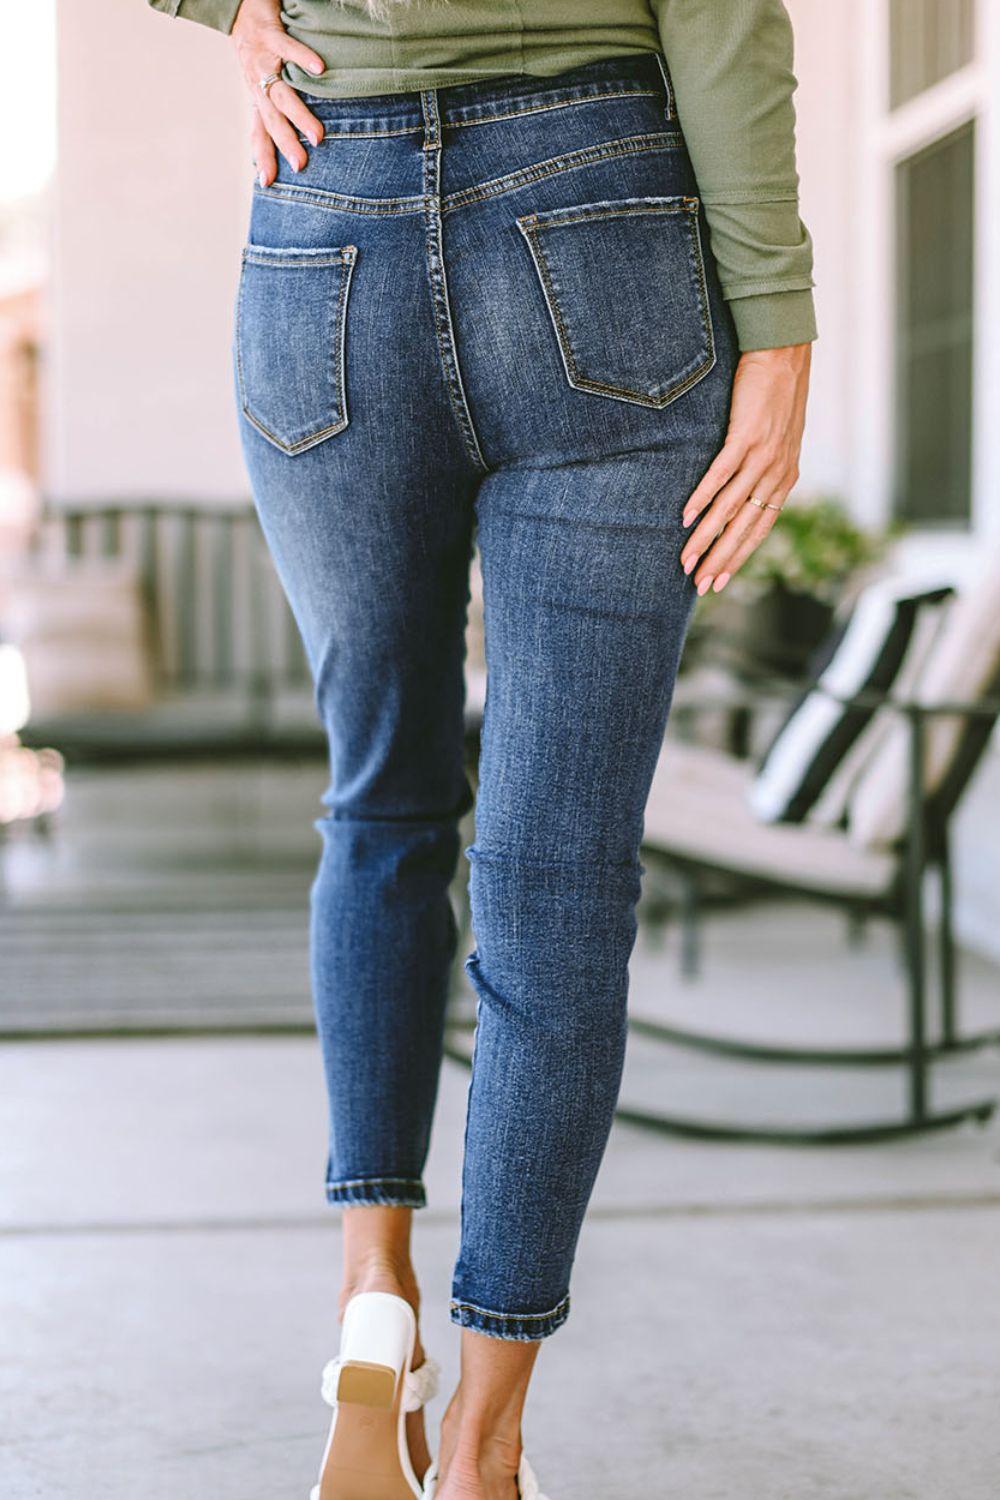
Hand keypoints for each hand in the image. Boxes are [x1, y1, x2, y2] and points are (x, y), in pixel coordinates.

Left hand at [232, 0, 326, 185]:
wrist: (240, 8)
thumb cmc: (257, 49)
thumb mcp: (261, 84)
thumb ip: (275, 113)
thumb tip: (284, 143)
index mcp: (257, 96)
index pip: (260, 132)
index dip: (263, 156)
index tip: (268, 183)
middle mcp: (257, 82)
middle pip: (272, 118)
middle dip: (285, 143)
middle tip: (301, 165)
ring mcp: (263, 59)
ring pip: (280, 91)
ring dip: (298, 114)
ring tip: (317, 136)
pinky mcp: (270, 34)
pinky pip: (287, 48)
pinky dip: (302, 58)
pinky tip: (319, 70)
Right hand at [679, 343, 810, 594]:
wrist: (784, 354)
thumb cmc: (776, 395)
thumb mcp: (776, 439)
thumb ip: (762, 470)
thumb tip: (739, 495)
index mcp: (785, 479)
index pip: (760, 530)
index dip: (738, 558)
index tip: (718, 581)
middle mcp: (776, 473)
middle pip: (744, 528)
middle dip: (721, 560)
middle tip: (700, 586)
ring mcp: (762, 456)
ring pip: (730, 508)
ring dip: (706, 538)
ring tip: (686, 560)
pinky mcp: (746, 436)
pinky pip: (721, 475)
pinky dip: (703, 498)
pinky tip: (686, 518)